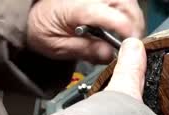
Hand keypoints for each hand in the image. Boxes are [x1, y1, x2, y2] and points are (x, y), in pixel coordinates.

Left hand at [27, 0, 143, 62]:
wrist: (33, 14)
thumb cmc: (43, 28)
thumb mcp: (57, 46)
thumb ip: (85, 50)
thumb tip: (110, 54)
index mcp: (79, 7)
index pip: (115, 19)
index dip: (129, 35)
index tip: (132, 50)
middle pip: (128, 8)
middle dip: (135, 28)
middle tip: (132, 47)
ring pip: (130, 3)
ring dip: (134, 20)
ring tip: (128, 37)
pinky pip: (125, 2)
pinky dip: (129, 15)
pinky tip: (123, 27)